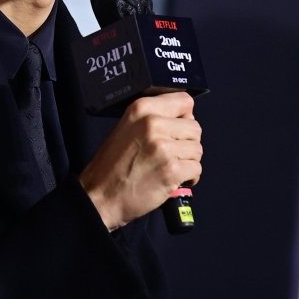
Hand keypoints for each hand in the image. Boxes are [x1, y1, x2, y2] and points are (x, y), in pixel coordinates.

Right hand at [78, 92, 201, 230]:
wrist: (100, 196)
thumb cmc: (111, 166)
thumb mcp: (125, 128)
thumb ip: (152, 118)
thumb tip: (183, 118)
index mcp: (141, 109)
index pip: (184, 101)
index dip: (184, 118)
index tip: (177, 130)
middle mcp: (153, 124)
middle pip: (195, 127)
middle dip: (187, 143)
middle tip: (172, 154)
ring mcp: (164, 147)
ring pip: (197, 149)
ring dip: (188, 161)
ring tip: (169, 167)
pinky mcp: (172, 170)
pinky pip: (196, 169)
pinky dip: (189, 177)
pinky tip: (173, 180)